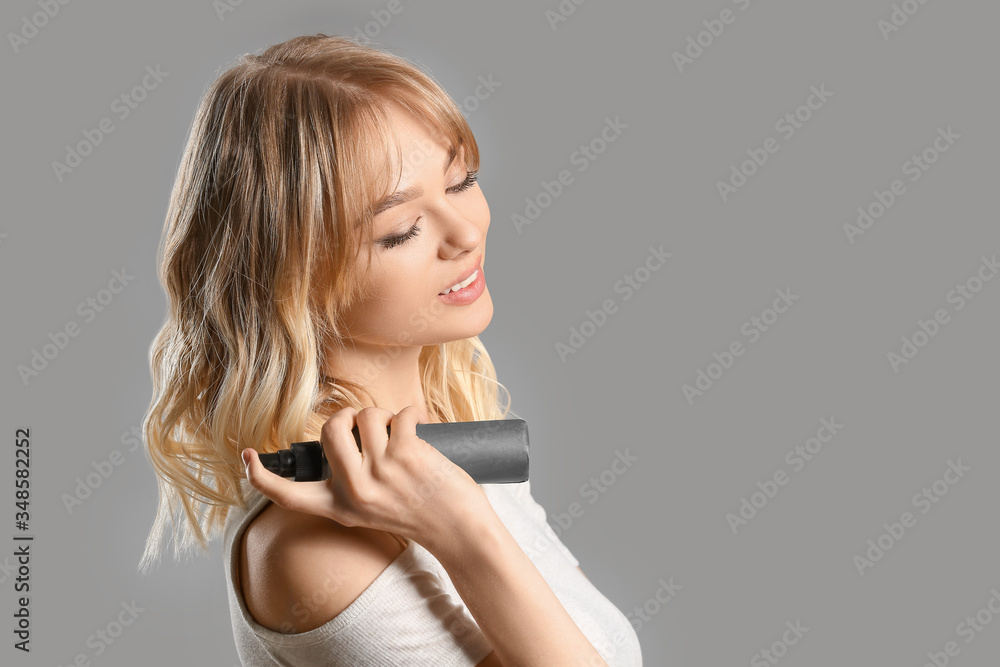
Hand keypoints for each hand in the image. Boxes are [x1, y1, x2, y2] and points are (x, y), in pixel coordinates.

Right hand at [241, 405, 484, 545]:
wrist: (461, 533)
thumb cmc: (423, 514)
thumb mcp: (373, 511)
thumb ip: (354, 485)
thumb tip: (347, 437)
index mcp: (340, 508)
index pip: (288, 497)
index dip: (261, 476)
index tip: (246, 456)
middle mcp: (354, 491)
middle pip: (329, 429)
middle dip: (348, 415)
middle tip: (367, 424)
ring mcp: (379, 473)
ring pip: (365, 415)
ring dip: (384, 415)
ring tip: (402, 434)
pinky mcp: (406, 455)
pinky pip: (399, 414)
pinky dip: (412, 413)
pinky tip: (420, 429)